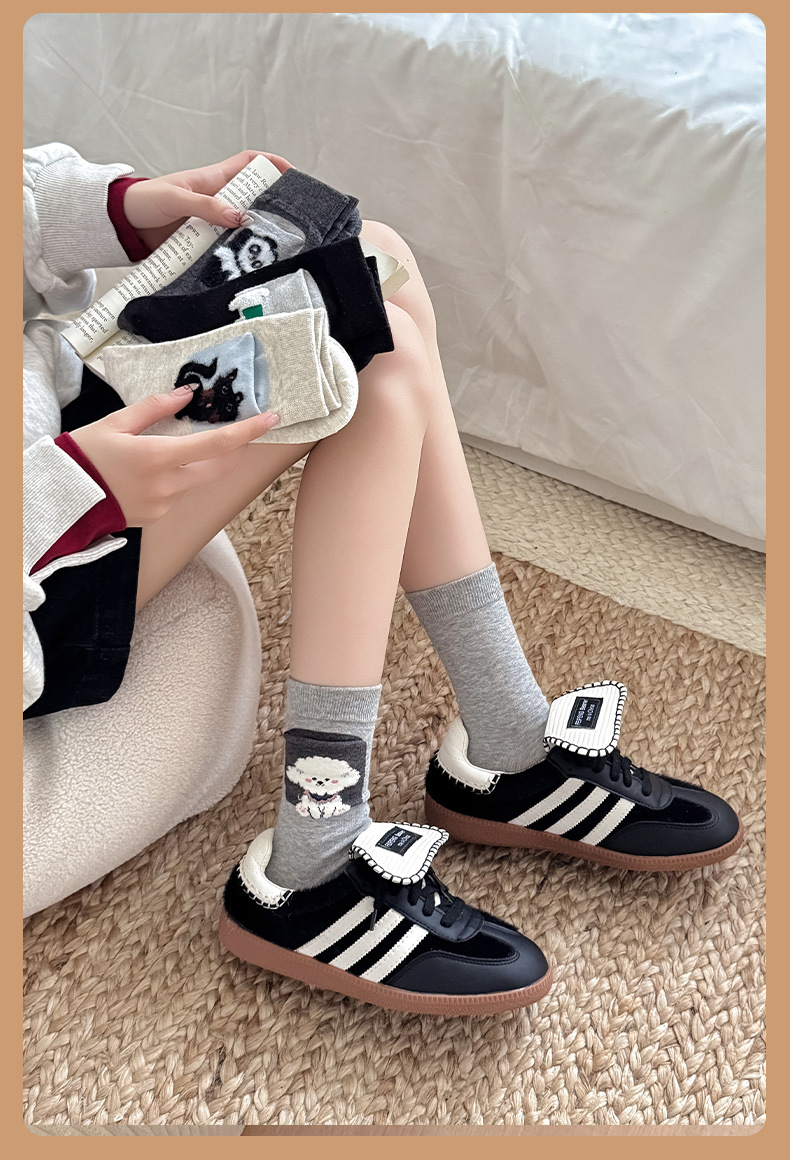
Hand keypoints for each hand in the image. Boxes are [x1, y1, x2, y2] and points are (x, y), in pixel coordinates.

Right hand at [68, 386, 279, 525]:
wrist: (61, 498)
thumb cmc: (83, 456)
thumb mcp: (115, 423)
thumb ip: (154, 408)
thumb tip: (187, 394)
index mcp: (158, 457)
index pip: (217, 445)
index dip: (248, 432)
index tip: (271, 419)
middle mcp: (168, 485)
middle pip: (219, 467)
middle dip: (234, 449)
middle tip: (236, 431)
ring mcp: (164, 504)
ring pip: (196, 480)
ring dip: (195, 463)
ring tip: (160, 450)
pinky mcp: (157, 517)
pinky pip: (178, 494)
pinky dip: (174, 478)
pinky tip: (146, 473)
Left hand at [123, 150, 293, 250]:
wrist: (123, 227)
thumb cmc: (143, 202)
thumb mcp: (175, 199)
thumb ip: (206, 207)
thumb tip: (238, 216)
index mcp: (211, 180)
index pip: (247, 164)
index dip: (270, 163)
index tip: (291, 173)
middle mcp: (216, 200)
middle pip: (253, 198)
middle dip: (272, 204)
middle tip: (290, 218)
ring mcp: (212, 222)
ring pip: (242, 225)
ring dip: (256, 233)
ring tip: (274, 245)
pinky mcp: (204, 242)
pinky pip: (227, 246)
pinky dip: (238, 252)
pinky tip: (247, 262)